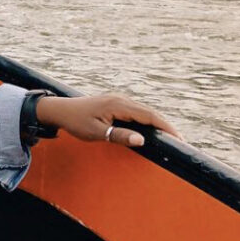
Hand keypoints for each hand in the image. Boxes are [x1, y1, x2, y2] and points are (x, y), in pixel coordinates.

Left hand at [36, 93, 180, 147]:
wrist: (59, 110)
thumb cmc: (76, 122)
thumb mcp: (96, 133)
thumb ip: (119, 136)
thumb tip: (142, 140)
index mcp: (118, 105)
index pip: (149, 116)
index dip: (166, 128)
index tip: (179, 139)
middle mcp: (121, 99)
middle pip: (150, 112)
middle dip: (165, 126)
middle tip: (180, 141)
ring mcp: (118, 99)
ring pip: (143, 110)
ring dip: (157, 122)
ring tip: (169, 137)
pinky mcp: (115, 102)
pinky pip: (136, 111)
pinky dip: (146, 119)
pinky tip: (150, 129)